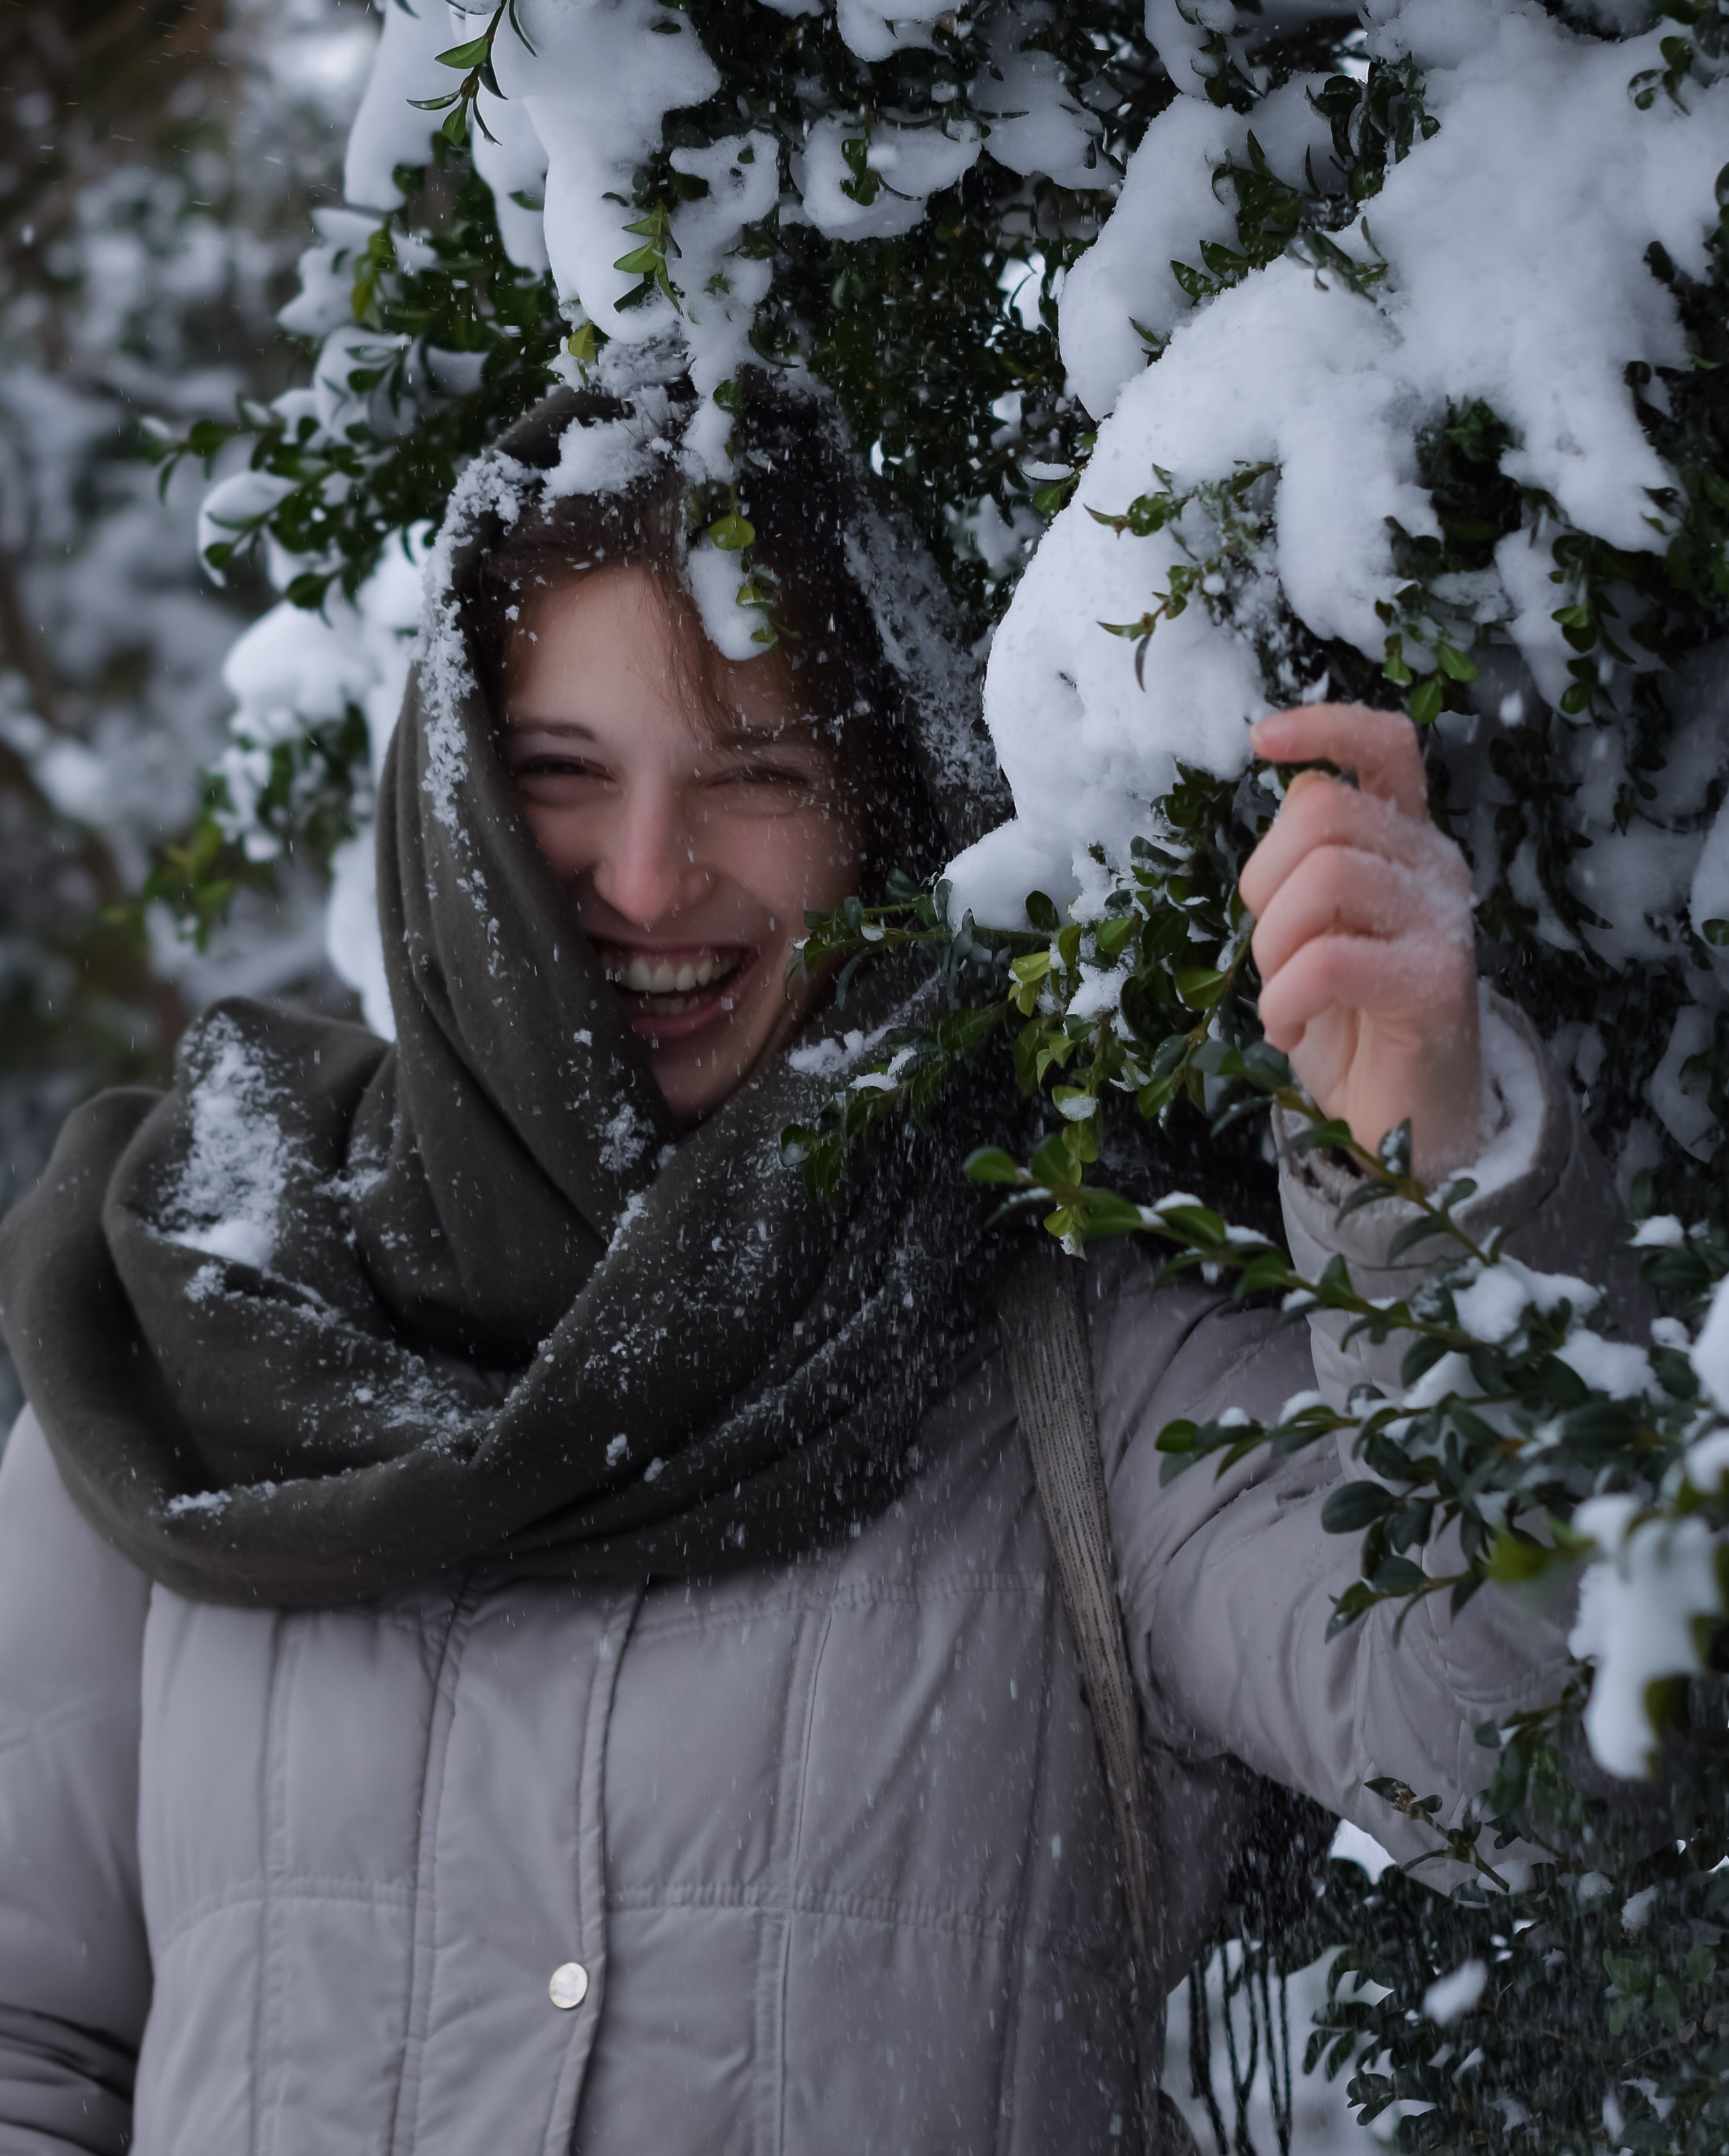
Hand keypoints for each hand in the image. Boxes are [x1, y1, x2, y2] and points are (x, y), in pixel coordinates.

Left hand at [1238, 705, 1480, 1185]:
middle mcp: (1436, 867)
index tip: (1261, 742)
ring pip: (1324, 875)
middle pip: (1322, 811)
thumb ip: (1311, 858)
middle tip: (1271, 952)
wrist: (1406, 1130)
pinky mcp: (1438, 983)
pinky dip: (1285, 1000)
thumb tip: (1296, 789)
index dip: (1326, 728)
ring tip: (1284, 996)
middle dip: (1263, 882)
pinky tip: (1290, 1031)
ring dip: (1273, 945)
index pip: (1386, 747)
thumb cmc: (1352, 1024)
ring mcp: (1444, 922)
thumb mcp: (1314, 929)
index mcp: (1405, 843)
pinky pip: (1330, 959)